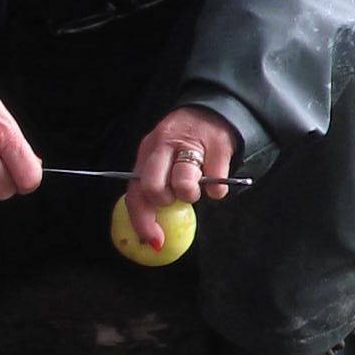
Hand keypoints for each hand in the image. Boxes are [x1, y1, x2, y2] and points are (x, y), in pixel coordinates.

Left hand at [122, 106, 239, 249]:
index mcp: (146, 152)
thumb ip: (156, 184)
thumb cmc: (183, 146)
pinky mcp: (218, 146)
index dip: (142, 220)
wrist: (214, 112)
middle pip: (152, 186)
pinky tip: (215, 177)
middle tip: (177, 198)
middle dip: (166, 200)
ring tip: (197, 184)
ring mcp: (191, 143)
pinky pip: (216, 185)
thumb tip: (153, 232)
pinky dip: (217, 190)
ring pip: (185, 185)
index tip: (155, 241)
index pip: (136, 190)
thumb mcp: (163, 159)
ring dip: (192, 194)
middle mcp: (163, 145)